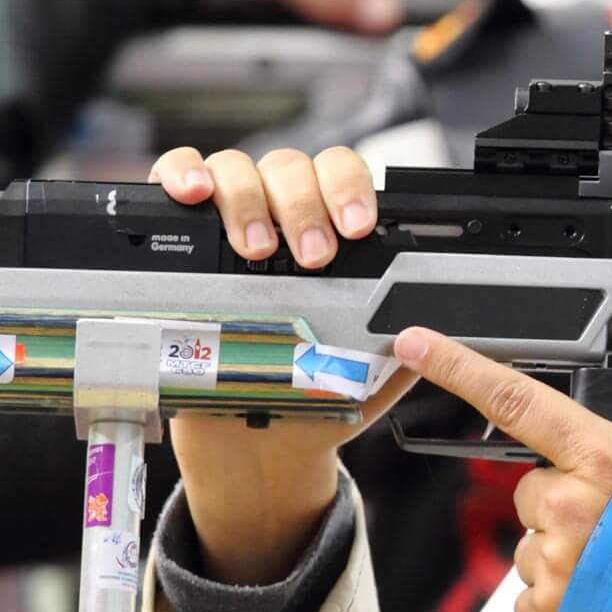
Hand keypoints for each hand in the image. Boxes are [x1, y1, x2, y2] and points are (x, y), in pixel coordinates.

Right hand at [150, 144, 414, 584]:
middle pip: (288, 166)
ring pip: (235, 167)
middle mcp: (277, 218)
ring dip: (248, 200)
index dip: (349, 190)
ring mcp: (225, 222)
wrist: (256, 445)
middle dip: (304, 204)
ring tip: (257, 249)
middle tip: (313, 254)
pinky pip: (173, 179)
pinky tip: (195, 195)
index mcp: (327, 234)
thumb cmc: (313, 395)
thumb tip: (438, 315)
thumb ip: (401, 339)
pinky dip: (181, 174)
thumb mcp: (366, 369)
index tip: (356, 227)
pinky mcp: (175, 237)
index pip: (340, 177)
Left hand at [392, 328, 611, 611]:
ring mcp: (557, 569)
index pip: (518, 399)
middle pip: (534, 487)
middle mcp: (570, 510)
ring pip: (536, 544)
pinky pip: (535, 597)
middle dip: (570, 501)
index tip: (416, 342)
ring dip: (571, 554)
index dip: (458, 365)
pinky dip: (565, 601)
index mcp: (607, 461)